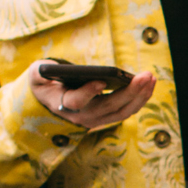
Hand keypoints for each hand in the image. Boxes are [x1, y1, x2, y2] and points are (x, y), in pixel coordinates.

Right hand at [27, 63, 155, 130]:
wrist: (50, 100)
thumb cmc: (45, 82)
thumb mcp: (36, 75)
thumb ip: (39, 72)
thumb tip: (50, 67)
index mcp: (63, 104)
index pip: (77, 102)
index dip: (88, 92)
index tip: (101, 81)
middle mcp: (82, 116)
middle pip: (109, 107)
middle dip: (130, 92)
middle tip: (145, 76)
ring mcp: (97, 120)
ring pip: (122, 112)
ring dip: (140, 96)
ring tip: (151, 78)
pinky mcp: (107, 117)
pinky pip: (127, 110)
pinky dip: (140, 98)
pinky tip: (149, 83)